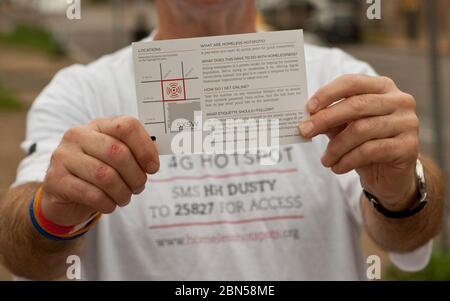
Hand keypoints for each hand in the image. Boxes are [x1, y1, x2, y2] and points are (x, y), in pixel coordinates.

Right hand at [41, 116, 159, 225]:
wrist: (64, 195)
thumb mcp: (116, 158)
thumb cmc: (98, 174)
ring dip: (122, 192)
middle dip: (135, 175)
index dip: (145, 148)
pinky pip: (91, 194)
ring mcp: (63, 156)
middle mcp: (78, 135)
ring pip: (105, 175)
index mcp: (98, 125)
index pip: (127, 126)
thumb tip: (155, 158)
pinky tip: (110, 205)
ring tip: (125, 198)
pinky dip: (107, 203)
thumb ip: (136, 153)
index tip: (153, 168)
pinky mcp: (55, 180)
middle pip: (118, 152)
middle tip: (139, 187)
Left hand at [299, 75, 419, 210]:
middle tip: (304, 131)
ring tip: (325, 159)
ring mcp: (408, 123)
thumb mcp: (345, 127)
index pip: (352, 82)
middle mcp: (400, 100)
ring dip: (336, 147)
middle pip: (356, 105)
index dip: (328, 93)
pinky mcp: (409, 146)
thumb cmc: (365, 144)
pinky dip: (347, 160)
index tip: (308, 108)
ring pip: (361, 130)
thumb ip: (330, 118)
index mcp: (383, 87)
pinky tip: (337, 167)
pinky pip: (370, 151)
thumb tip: (306, 118)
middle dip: (325, 119)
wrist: (389, 175)